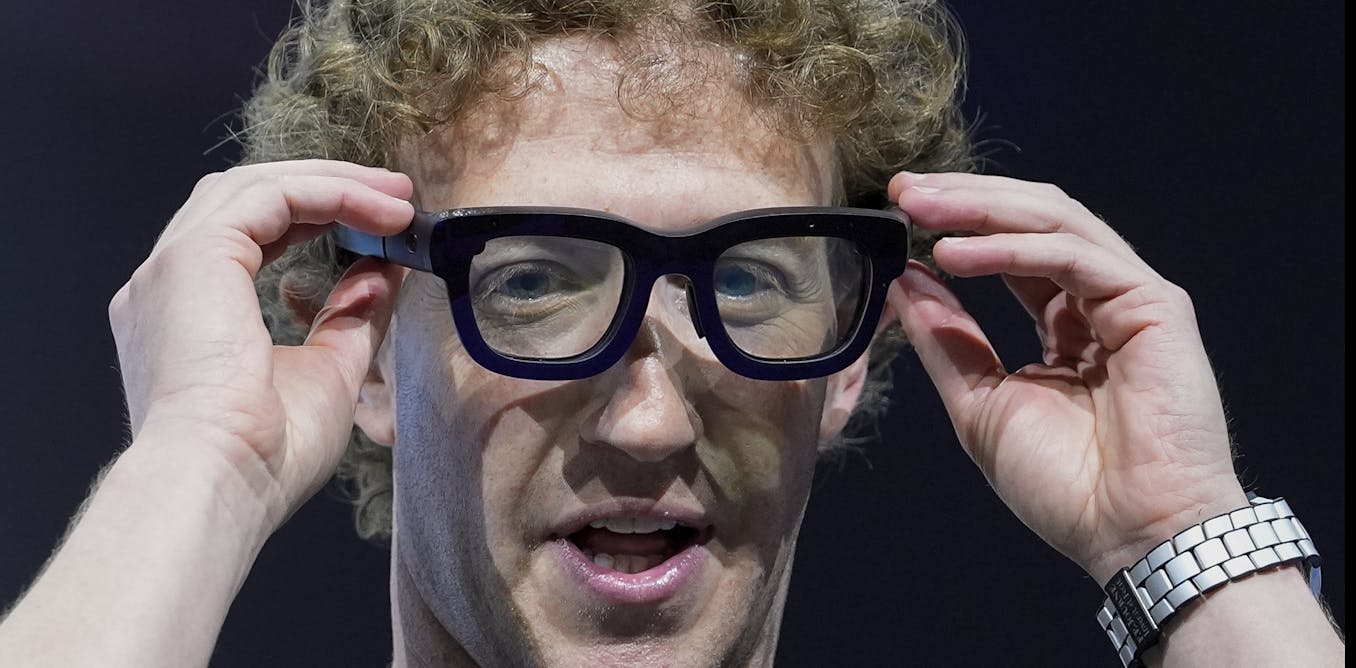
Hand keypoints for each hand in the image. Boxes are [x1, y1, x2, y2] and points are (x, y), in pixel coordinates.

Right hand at [108, 159, 412, 526]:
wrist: (220, 483)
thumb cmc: (264, 457)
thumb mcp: (327, 371)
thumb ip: (349, 316)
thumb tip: (380, 273)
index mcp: (188, 315)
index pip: (251, 235)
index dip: (317, 217)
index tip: (381, 224)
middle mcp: (168, 284)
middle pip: (247, 198)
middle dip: (327, 187)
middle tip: (396, 194)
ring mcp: (172, 266)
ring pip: (256, 187)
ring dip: (333, 183)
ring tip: (397, 197)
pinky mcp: (194, 256)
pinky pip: (270, 198)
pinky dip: (330, 194)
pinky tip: (381, 211)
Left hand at [886, 171, 1247, 583]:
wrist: (1129, 536)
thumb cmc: (1065, 485)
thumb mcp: (980, 402)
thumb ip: (946, 339)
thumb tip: (903, 281)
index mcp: (1065, 323)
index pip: (1011, 248)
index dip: (958, 223)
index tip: (897, 211)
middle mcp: (1098, 301)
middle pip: (1033, 220)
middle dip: (964, 200)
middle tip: (902, 191)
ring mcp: (1129, 298)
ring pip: (1055, 223)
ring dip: (981, 210)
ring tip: (918, 208)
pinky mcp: (1153, 306)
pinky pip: (1072, 258)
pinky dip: (1010, 249)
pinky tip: (956, 254)